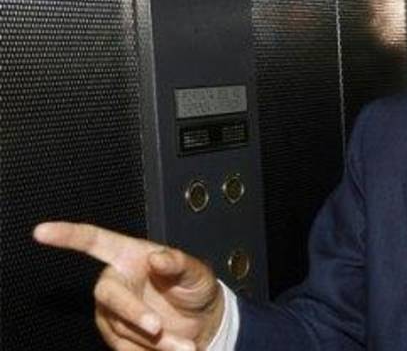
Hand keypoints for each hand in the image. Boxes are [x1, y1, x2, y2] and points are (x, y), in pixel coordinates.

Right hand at [33, 222, 223, 350]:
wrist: (202, 322)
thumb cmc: (194, 288)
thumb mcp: (196, 272)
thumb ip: (180, 263)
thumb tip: (159, 258)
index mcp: (130, 255)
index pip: (94, 241)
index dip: (67, 235)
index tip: (40, 231)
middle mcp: (116, 281)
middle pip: (108, 295)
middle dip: (132, 312)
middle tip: (157, 327)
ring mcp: (111, 310)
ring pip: (121, 328)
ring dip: (153, 341)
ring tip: (184, 346)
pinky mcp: (115, 336)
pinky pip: (126, 348)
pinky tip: (173, 349)